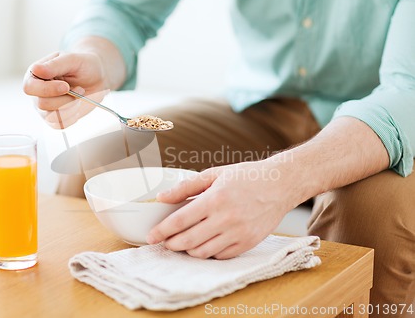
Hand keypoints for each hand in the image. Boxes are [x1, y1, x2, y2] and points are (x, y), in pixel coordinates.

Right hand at [23, 51, 107, 128]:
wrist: (96, 78)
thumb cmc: (83, 65)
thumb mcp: (72, 59)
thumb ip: (54, 65)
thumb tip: (36, 69)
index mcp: (35, 75)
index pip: (29, 87)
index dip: (47, 89)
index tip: (66, 86)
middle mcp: (37, 92)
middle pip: (42, 104)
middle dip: (65, 99)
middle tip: (79, 89)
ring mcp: (45, 107)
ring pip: (52, 117)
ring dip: (71, 107)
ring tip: (79, 96)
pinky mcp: (55, 118)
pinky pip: (60, 125)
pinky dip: (72, 117)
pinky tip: (77, 106)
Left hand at [147, 160, 299, 258]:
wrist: (280, 185)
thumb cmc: (245, 176)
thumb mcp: (214, 174)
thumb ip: (186, 187)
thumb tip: (162, 197)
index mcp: (215, 199)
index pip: (179, 221)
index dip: (161, 231)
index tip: (151, 236)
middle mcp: (226, 219)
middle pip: (188, 241)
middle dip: (171, 244)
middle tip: (165, 241)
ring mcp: (238, 234)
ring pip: (203, 252)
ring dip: (188, 250)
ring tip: (182, 243)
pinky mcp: (248, 243)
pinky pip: (220, 256)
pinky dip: (208, 253)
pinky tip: (203, 244)